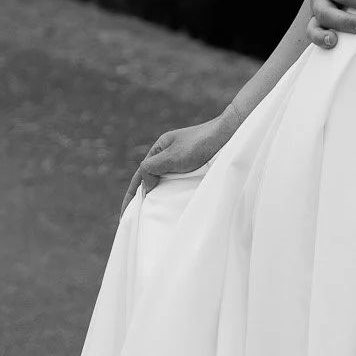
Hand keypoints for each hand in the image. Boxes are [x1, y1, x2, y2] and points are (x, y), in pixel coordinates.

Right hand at [121, 109, 236, 215]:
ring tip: (157, 217)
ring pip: (167, 184)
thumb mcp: (170, 157)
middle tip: (139, 221)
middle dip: (145, 199)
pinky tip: (177, 206)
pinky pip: (181, 184)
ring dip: (161, 198)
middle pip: (152, 180)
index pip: (140, 175)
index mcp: (159, 149)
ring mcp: (184, 162)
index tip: (125, 215)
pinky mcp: (197, 168)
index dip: (132, 196)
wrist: (229, 134)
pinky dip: (175, 194)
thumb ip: (151, 169)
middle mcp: (170, 155)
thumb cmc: (199, 144)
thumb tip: (146, 185)